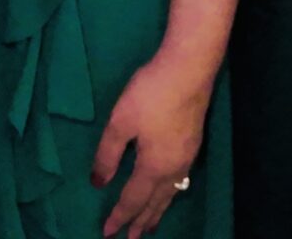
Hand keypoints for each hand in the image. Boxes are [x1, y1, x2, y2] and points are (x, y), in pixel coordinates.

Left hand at [90, 51, 210, 238]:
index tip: (108, 233)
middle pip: (155, 203)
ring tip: (150, 225)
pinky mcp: (193, 144)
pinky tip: (170, 190)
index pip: (133, 199)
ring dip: (158, 211)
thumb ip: (108, 155)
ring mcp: (186, 157)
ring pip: (171, 193)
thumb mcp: (120, 123)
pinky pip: (179, 181)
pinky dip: (170, 194)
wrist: (189, 70)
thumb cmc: (150, 94)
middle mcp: (173, 168)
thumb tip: (98, 183)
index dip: (119, 216)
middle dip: (142, 222)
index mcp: (153, 167)